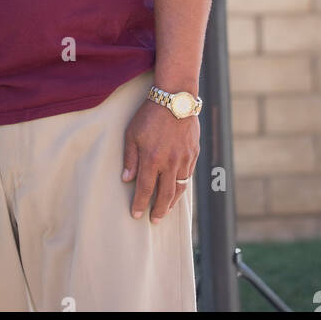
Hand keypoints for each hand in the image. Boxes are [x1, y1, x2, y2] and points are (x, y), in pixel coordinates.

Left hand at [122, 100, 198, 222]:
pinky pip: (188, 175)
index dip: (140, 204)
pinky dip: (181, 186)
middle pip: (164, 194)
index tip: (136, 215)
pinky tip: (176, 190)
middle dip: (158, 210)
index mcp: (152, 159)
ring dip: (172, 202)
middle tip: (154, 220)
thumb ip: (130, 158)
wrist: (175, 99)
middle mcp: (169, 163)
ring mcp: (184, 159)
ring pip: (179, 188)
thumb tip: (126, 180)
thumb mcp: (132, 133)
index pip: (145, 189)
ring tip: (166, 210)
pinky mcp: (194, 154)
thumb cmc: (149, 115)